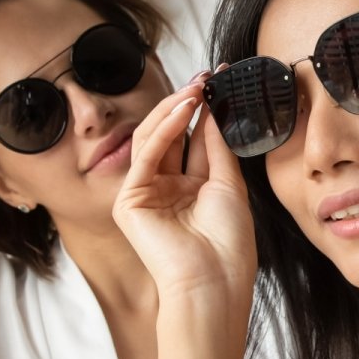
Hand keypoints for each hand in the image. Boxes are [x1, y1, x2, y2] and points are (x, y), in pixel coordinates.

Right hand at [112, 77, 256, 306]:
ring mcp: (145, 195)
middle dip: (187, 104)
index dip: (204, 111)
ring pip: (154, 140)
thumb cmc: (228, 245)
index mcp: (191, 190)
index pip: (193, 140)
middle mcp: (166, 190)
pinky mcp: (130, 202)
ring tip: (196, 87)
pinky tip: (182, 109)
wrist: (214, 282)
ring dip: (174, 110)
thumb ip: (216, 147)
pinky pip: (146, 156)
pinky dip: (163, 130)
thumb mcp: (228, 186)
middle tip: (206, 76)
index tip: (220, 80)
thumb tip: (214, 110)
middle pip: (171, 136)